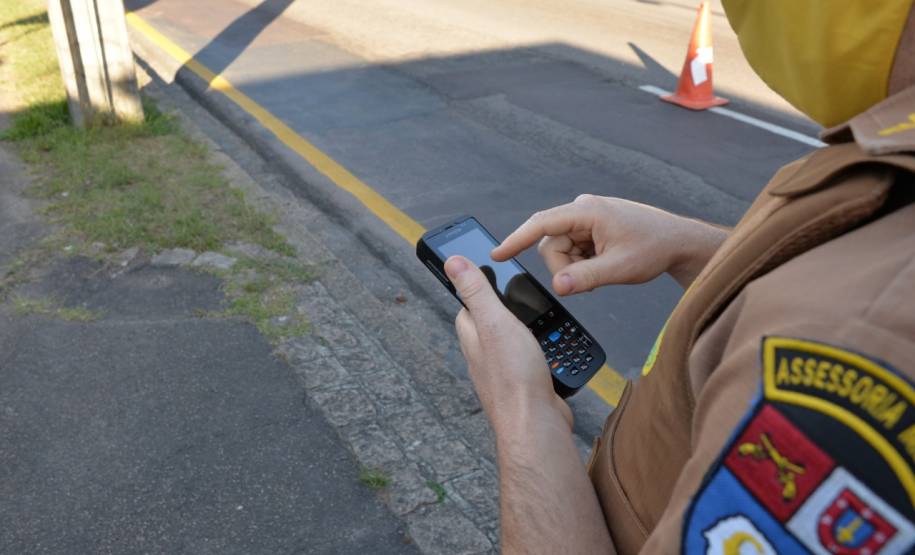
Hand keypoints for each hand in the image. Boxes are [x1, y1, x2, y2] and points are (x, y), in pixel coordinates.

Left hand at [444, 255, 571, 433]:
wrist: (536, 424)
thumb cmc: (514, 377)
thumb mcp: (495, 322)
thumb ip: (476, 292)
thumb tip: (452, 262)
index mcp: (472, 336)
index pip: (467, 306)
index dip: (477, 287)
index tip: (487, 272)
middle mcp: (483, 355)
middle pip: (491, 323)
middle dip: (507, 310)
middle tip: (523, 298)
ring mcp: (502, 372)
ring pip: (512, 343)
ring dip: (528, 332)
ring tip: (542, 322)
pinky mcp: (524, 386)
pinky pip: (530, 362)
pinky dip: (541, 353)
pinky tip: (551, 352)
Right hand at [492, 195, 728, 291]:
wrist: (678, 242)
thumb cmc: (654, 248)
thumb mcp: (619, 268)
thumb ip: (585, 278)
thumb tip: (557, 287)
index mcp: (587, 211)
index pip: (541, 224)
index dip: (516, 240)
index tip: (497, 254)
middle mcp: (582, 209)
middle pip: (551, 244)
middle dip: (565, 267)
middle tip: (591, 280)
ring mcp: (586, 217)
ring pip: (561, 249)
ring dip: (576, 266)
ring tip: (603, 269)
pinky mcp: (591, 226)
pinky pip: (573, 249)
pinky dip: (583, 262)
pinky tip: (603, 263)